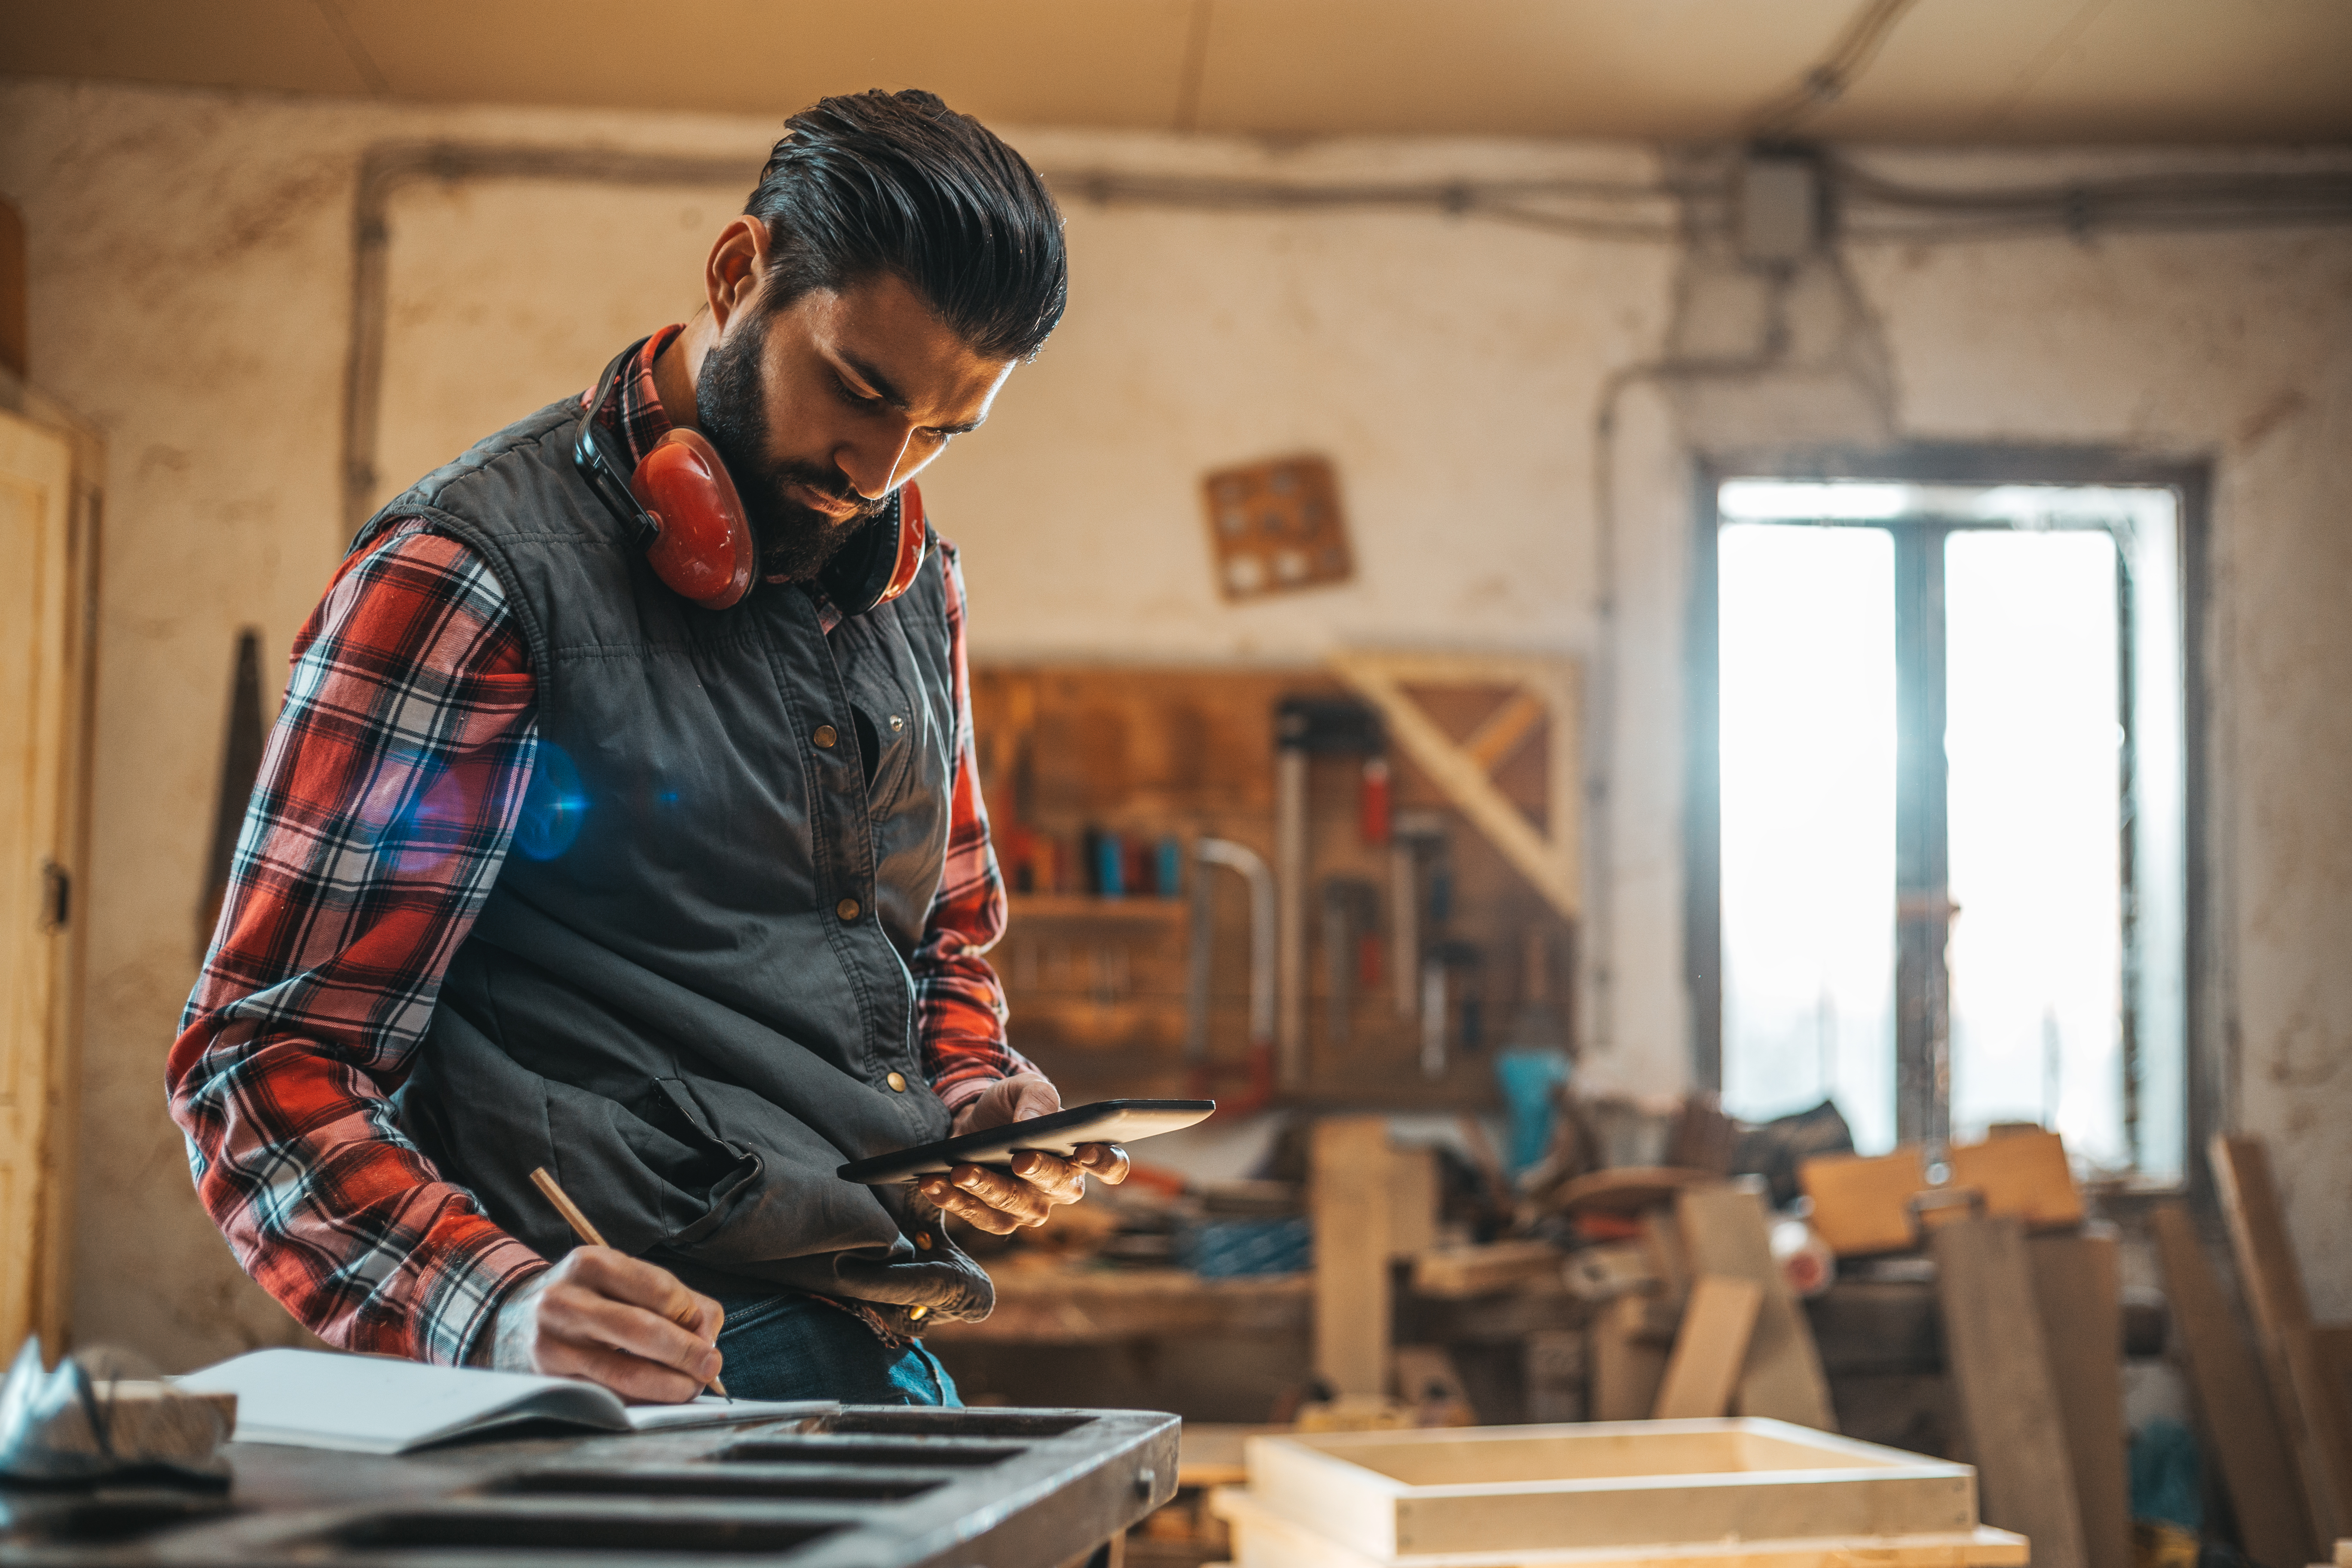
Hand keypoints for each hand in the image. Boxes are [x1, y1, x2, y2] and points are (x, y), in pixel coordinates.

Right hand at [479, 1246, 723, 1402]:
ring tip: (691, 1387)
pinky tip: (658, 1396)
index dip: (692, 1317)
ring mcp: (552, 1344)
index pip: (660, 1291)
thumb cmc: (590, 1298)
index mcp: (591, 1264)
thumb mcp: (625, 1281)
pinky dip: (643, 1401)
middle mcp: (565, 1301)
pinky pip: (609, 1396)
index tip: (706, 1335)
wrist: (516, 1320)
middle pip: (643, 1332)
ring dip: (670, 1386)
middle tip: (711, 1367)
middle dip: (687, 1354)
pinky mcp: (549, 1380)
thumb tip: (707, 1337)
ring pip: (626, 1374)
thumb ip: (678, 1300)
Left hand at [925, 1073, 1128, 1234]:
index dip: (1105, 1162)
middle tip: (1020, 1158)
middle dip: (1040, 1172)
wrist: (974, 1122)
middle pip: (1061, 1188)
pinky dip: (955, 1201)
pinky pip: (980, 1218)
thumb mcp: (1025, 1088)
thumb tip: (1033, 1123)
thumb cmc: (1012, 1106)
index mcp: (1082, 1153)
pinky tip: (934, 1182)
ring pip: (1017, 1207)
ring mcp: (1031, 1207)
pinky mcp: (998, 1219)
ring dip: (987, 1189)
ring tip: (959, 1170)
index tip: (1085, 1150)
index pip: (1111, 1165)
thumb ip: (1036, 1098)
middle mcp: (1062, 1187)